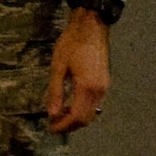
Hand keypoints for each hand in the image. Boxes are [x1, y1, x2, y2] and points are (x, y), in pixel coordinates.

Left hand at [45, 10, 110, 132]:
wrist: (91, 27)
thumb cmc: (72, 44)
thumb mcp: (58, 67)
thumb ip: (55, 92)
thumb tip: (52, 113)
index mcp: (87, 87)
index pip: (78, 117)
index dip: (64, 126)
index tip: (51, 128)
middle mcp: (100, 91)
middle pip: (87, 118)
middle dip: (70, 125)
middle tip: (54, 124)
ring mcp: (104, 87)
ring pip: (92, 112)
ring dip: (77, 118)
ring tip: (59, 115)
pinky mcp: (105, 82)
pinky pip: (95, 103)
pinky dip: (83, 109)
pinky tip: (70, 104)